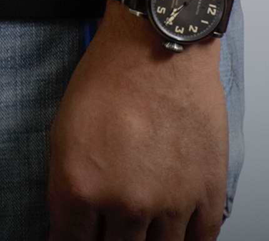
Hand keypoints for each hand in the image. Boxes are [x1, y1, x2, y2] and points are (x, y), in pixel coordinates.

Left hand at [45, 4, 227, 239]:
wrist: (160, 47)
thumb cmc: (110, 79)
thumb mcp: (62, 133)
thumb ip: (66, 188)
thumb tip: (70, 226)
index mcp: (81, 188)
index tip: (76, 240)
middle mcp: (126, 203)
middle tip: (110, 229)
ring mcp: (171, 203)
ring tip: (142, 230)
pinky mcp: (207, 194)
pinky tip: (175, 235)